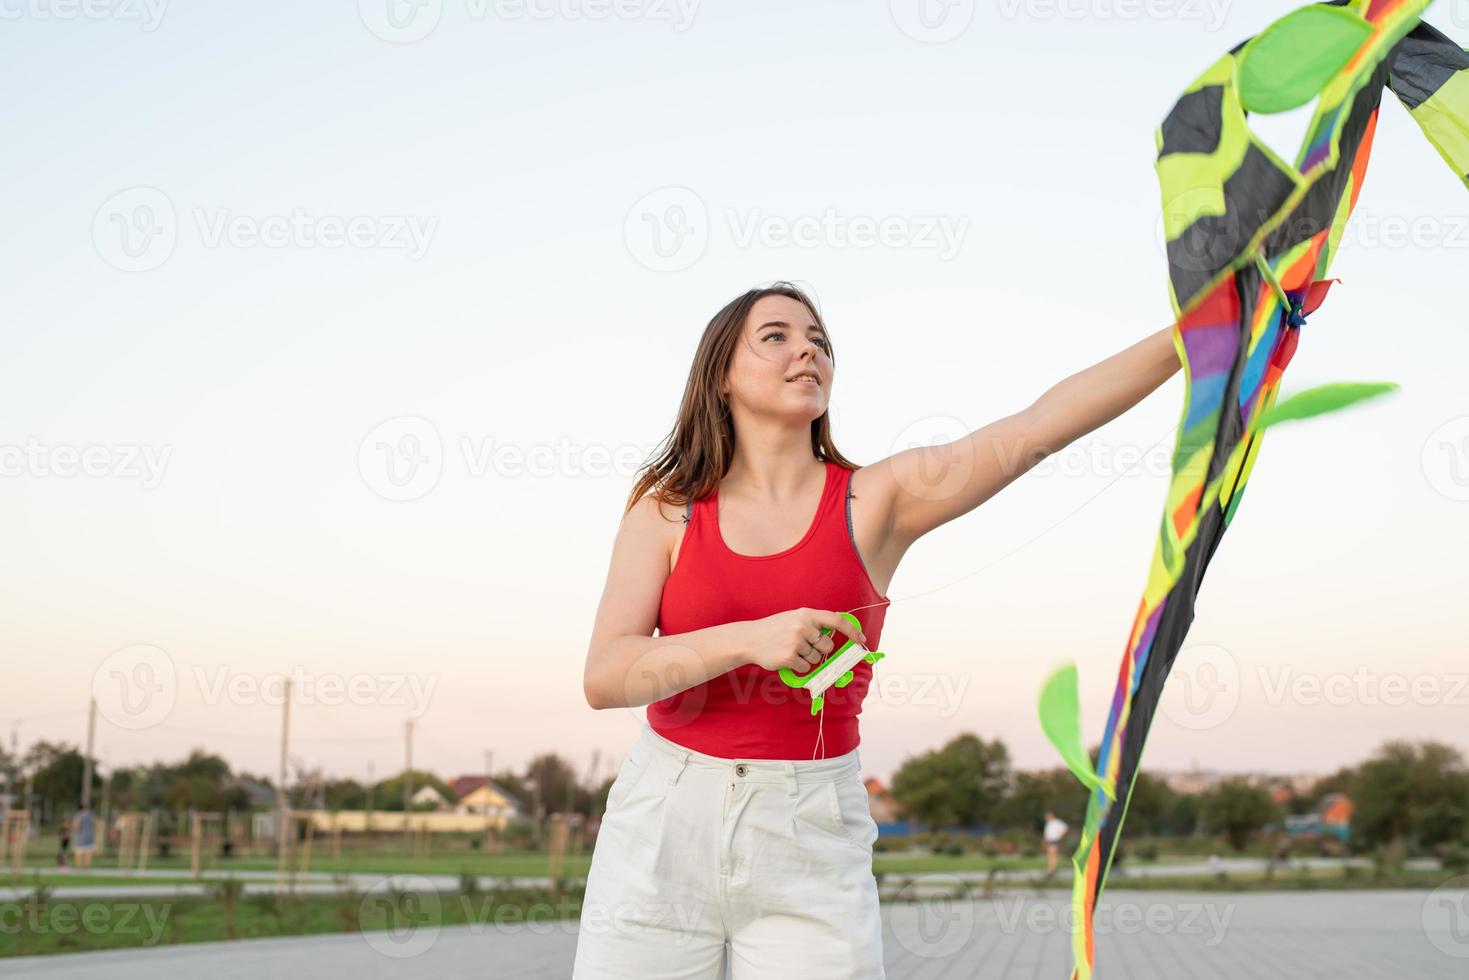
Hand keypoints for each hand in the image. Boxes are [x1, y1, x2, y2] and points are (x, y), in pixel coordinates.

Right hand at [743, 607, 866, 674]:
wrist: (750, 639)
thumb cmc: (774, 629)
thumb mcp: (794, 618)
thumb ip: (813, 624)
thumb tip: (835, 636)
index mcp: (806, 614)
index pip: (836, 620)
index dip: (851, 630)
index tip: (861, 640)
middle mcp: (803, 626)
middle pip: (827, 646)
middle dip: (819, 650)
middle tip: (803, 646)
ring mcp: (796, 642)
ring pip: (816, 658)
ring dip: (806, 658)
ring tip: (790, 650)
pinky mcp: (789, 657)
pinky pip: (805, 667)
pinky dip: (798, 666)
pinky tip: (786, 658)